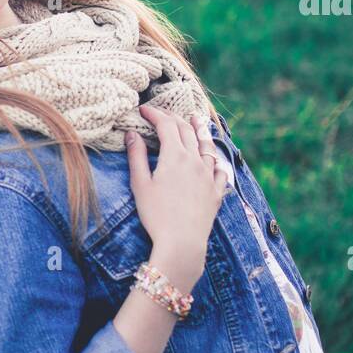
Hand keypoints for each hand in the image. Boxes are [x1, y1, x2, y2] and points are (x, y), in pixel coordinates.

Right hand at [125, 105, 226, 274]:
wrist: (182, 242)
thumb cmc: (156, 215)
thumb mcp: (140, 184)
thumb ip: (136, 156)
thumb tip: (132, 134)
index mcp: (175, 156)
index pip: (166, 125)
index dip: (155, 114)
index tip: (143, 110)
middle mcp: (195, 161)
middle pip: (186, 131)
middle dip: (174, 118)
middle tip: (164, 114)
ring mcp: (209, 176)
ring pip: (207, 146)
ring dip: (200, 130)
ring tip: (197, 120)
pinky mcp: (216, 192)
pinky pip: (220, 171)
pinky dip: (217, 160)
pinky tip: (215, 161)